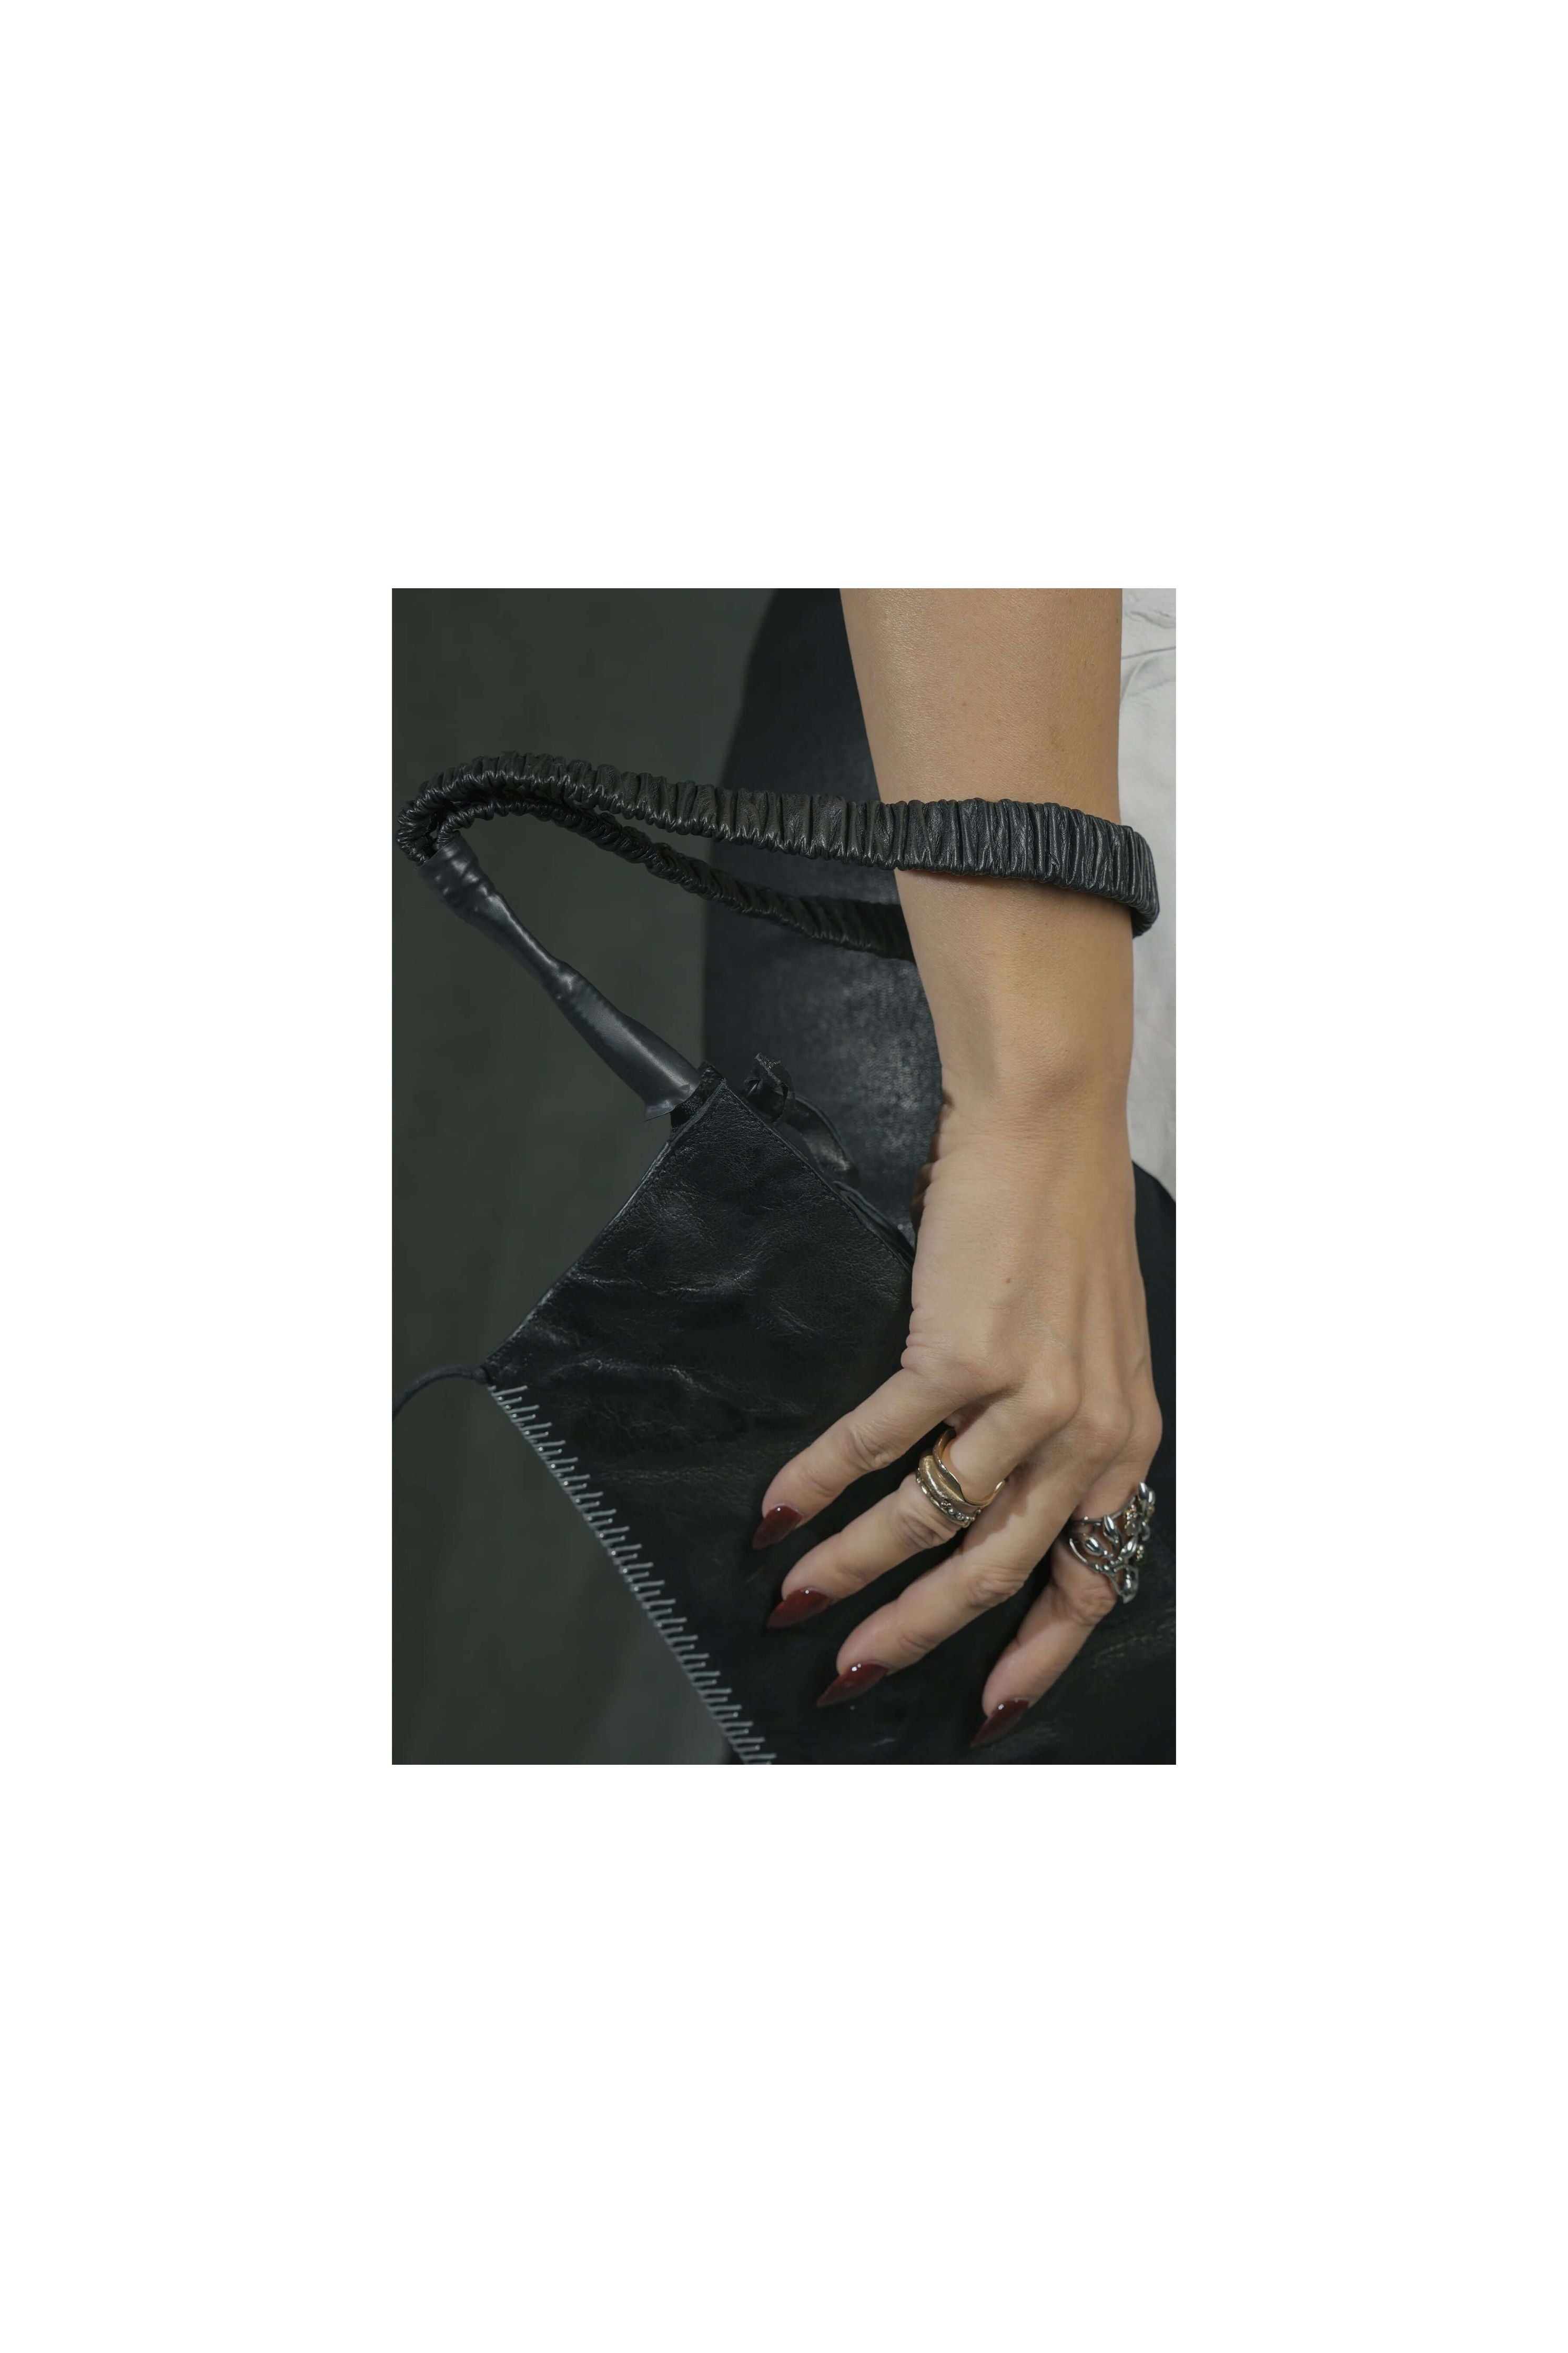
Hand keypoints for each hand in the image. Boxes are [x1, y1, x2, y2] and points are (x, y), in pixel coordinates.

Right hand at [754, 1086, 1160, 1746]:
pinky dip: (822, 1484)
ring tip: (794, 1597)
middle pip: (996, 1573)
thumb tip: (988, 1512)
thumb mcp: (1095, 1352)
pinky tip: (781, 1511)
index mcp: (1127, 1442)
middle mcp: (1089, 1432)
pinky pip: (880, 1442)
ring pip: (932, 1519)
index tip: (985, 1712)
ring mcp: (1029, 1394)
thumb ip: (1061, 1439)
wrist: (1045, 1125)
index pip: (1092, 1581)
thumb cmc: (1062, 1231)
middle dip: (914, 1635)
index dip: (1034, 1659)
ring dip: (852, 1569)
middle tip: (849, 1673)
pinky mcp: (963, 1351)